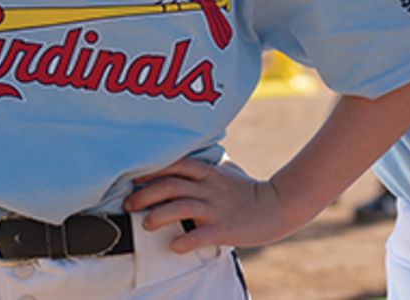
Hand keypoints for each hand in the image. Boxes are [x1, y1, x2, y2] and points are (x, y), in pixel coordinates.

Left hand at [126, 157, 317, 252]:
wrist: (280, 205)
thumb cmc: (250, 191)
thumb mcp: (227, 173)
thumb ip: (207, 168)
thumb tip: (189, 163)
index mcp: (209, 174)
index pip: (175, 165)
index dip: (151, 170)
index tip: (133, 178)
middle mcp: (209, 188)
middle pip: (171, 185)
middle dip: (145, 194)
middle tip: (129, 204)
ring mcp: (216, 208)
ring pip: (181, 206)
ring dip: (159, 215)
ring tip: (146, 224)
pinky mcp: (225, 228)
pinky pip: (200, 235)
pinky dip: (184, 241)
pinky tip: (174, 246)